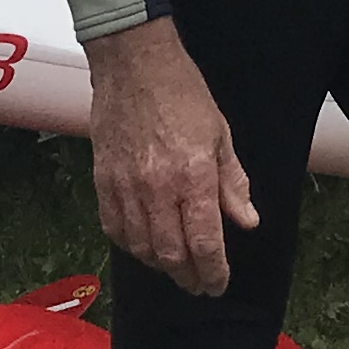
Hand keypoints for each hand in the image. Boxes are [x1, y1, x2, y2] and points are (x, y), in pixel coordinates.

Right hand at [85, 18, 255, 295]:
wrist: (133, 63)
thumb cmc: (182, 93)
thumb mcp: (220, 134)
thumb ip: (232, 183)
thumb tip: (246, 222)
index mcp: (193, 176)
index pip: (205, 242)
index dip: (214, 272)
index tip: (219, 284)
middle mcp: (157, 188)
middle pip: (172, 254)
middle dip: (189, 277)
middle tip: (200, 284)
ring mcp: (126, 187)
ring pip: (142, 248)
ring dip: (161, 266)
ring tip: (176, 267)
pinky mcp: (103, 182)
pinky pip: (115, 229)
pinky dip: (132, 246)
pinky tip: (145, 246)